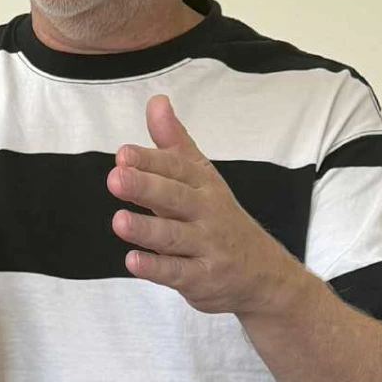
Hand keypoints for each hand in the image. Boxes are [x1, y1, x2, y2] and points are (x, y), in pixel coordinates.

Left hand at [107, 94, 310, 316]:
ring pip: (174, 237)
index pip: (176, 169)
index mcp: (204, 185)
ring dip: (146, 230)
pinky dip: (156, 268)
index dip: (150, 161)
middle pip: (175, 198)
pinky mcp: (203, 280)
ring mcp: (207, 248)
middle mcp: (207, 213)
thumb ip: (173, 142)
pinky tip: (132, 261)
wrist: (265, 275)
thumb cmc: (219, 218)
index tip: (122, 154)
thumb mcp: (201, 176)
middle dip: (145, 187)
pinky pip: (178, 273)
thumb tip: (157, 101)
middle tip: (115, 178)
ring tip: (119, 221)